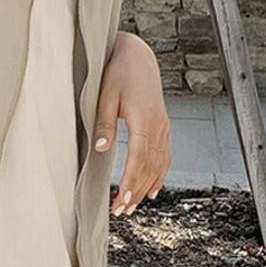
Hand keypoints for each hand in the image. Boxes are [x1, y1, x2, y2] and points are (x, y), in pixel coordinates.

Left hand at [93, 31, 170, 215]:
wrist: (137, 55)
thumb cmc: (118, 72)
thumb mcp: (105, 96)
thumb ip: (104, 123)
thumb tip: (100, 149)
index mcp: (143, 120)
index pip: (138, 159)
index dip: (130, 182)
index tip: (120, 200)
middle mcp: (158, 126)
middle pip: (149, 167)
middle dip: (135, 191)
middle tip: (120, 211)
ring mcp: (163, 126)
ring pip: (159, 164)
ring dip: (145, 187)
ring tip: (131, 206)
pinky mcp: (163, 125)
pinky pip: (165, 156)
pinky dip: (159, 175)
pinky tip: (152, 190)